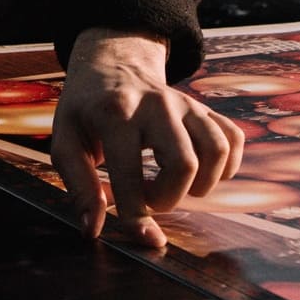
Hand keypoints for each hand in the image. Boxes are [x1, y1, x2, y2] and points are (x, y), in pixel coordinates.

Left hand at [50, 27, 246, 249]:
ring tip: (174, 186)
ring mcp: (186, 103)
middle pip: (184, 164)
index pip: (130, 175)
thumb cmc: (85, 110)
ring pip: (217, 151)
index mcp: (115, 113)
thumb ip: (78, 187)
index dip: (136, 216)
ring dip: (202, 184)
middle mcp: (156, 104)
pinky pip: (233, 139)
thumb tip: (94, 230)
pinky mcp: (204, 107)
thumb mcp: (65, 141)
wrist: (111, 65)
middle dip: (169, 199)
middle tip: (147, 197)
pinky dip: (226, 166)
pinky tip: (200, 173)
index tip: (140, 234)